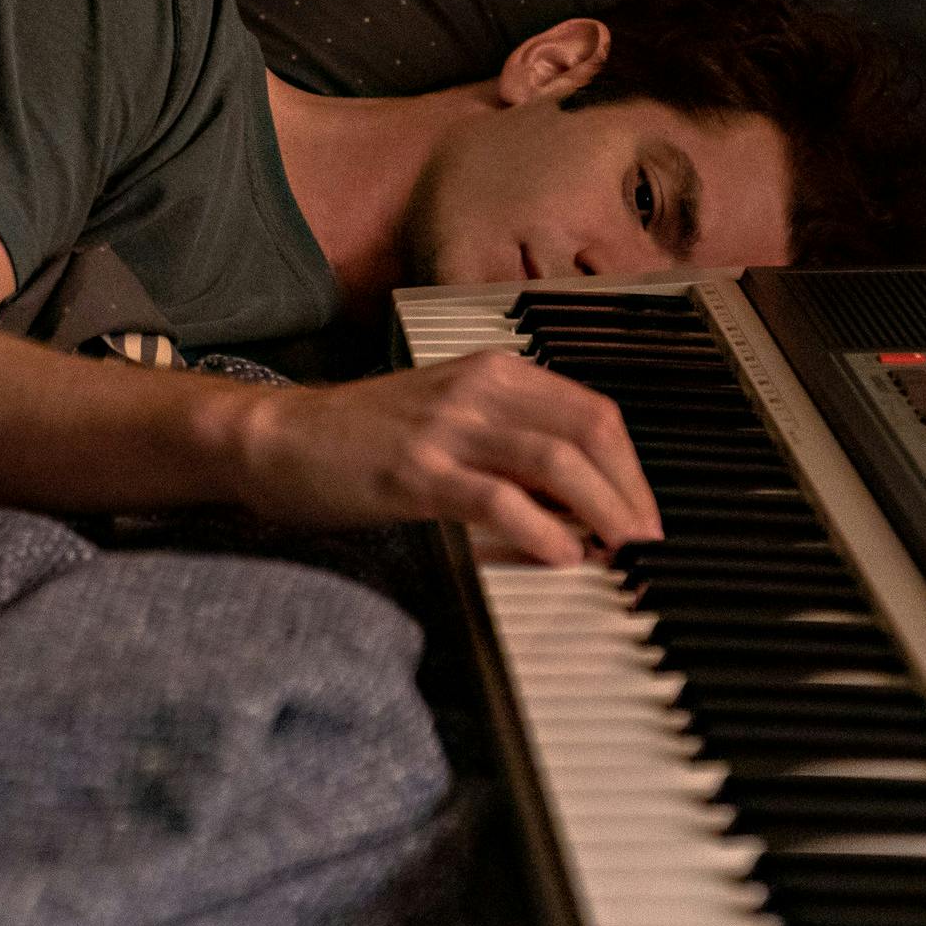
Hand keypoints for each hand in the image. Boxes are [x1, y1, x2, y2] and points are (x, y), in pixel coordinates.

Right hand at [214, 353, 661, 565]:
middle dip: (631, 491)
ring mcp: (447, 427)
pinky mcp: (416, 470)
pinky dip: (542, 529)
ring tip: (621, 553)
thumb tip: (578, 495)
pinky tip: (560, 554)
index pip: (593, 411)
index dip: (632, 467)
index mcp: (494, 371)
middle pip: (590, 430)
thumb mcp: (448, 417)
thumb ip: (509, 440)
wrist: (278, 436)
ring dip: (603, 511)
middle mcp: (479, 388)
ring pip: (556, 461)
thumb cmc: (361, 436)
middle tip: (647, 542)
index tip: (644, 513)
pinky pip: (498, 498)